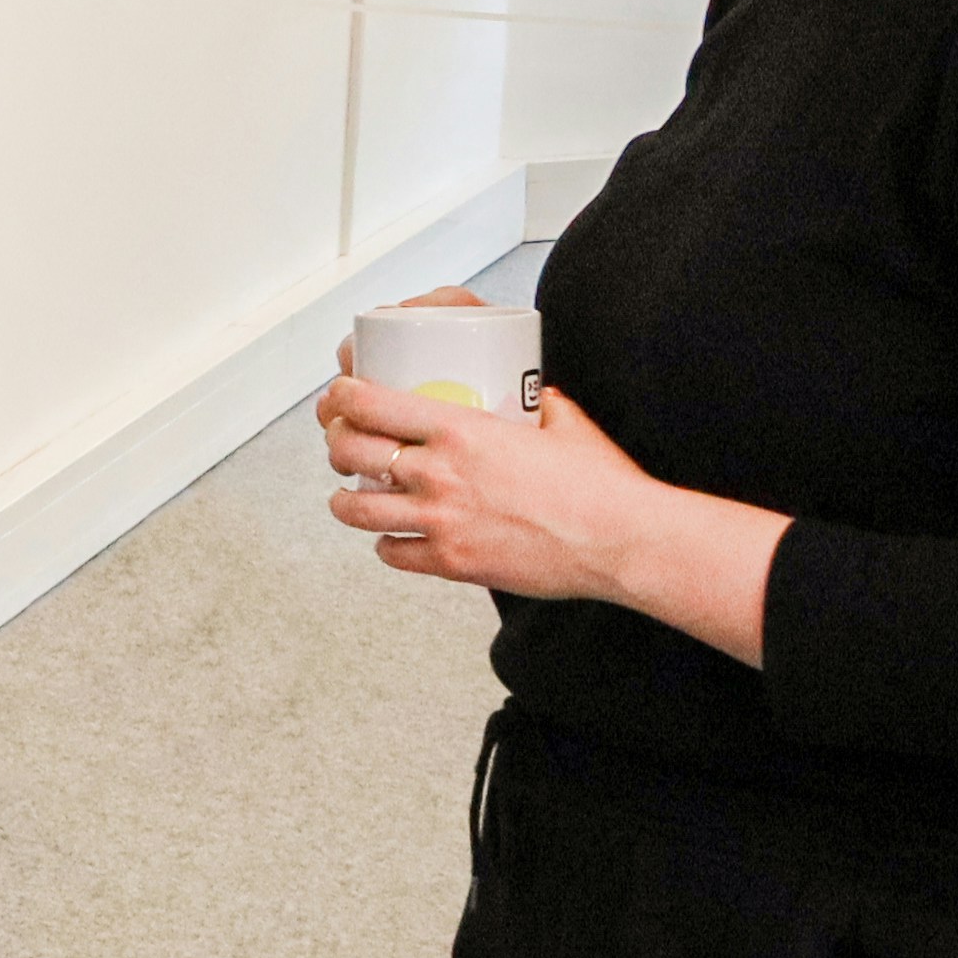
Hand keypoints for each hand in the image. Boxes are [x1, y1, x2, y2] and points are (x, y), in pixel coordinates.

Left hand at [319, 368, 655, 599]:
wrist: (621, 540)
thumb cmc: (601, 484)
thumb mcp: (564, 422)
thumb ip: (537, 404)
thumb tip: (533, 394)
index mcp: (460, 429)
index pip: (370, 404)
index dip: (342, 398)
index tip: (340, 397)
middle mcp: (439, 473)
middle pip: (349, 451)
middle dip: (336, 443)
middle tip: (342, 443)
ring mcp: (440, 521)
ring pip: (355, 508)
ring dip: (344, 499)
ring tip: (348, 495)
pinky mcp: (451, 563)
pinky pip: (392, 553)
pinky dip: (385, 545)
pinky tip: (392, 538)